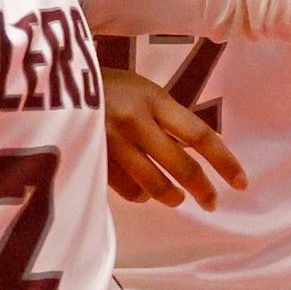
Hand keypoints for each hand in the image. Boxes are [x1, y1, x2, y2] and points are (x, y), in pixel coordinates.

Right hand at [102, 69, 247, 209]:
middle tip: (211, 202)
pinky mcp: (92, 161)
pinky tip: (142, 191)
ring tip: (177, 198)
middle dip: (202, 190)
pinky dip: (139, 195)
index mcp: (154, 100)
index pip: (200, 136)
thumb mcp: (141, 91)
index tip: (241, 183)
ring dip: (171, 196)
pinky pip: (126, 190)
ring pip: (153, 185)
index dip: (224, 162)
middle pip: (181, 166)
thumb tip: (197, 154)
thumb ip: (167, 119)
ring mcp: (111, 144)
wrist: (49, 87)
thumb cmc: (106, 87)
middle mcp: (135, 123)